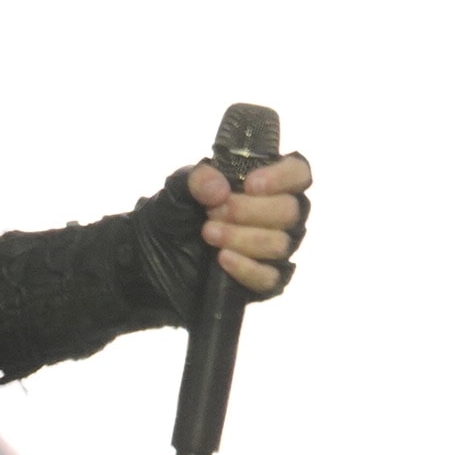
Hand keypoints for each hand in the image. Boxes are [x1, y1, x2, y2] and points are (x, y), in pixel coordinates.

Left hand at [187, 153, 312, 296]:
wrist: (157, 258)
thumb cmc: (181, 215)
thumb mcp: (179, 190)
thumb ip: (198, 180)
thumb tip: (220, 190)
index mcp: (272, 184)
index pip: (299, 173)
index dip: (282, 177)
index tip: (249, 185)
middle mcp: (283, 216)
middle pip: (290, 211)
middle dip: (249, 211)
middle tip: (212, 212)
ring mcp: (277, 249)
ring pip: (280, 244)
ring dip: (241, 238)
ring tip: (209, 233)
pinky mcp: (265, 281)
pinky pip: (269, 277)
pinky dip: (246, 267)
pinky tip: (222, 258)